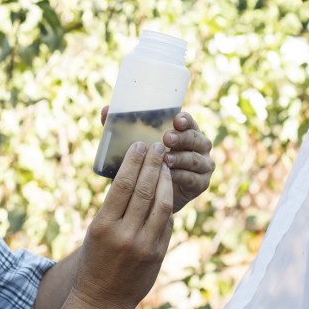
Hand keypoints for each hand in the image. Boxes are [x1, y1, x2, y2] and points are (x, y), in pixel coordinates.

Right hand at [72, 141, 172, 308]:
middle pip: (144, 190)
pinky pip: (166, 223)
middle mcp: (125, 235)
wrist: (102, 299)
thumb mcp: (96, 230)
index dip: (134, 161)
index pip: (122, 185)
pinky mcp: (158, 254)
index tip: (139, 145)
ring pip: (162, 204)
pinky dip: (166, 204)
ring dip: (165, 181)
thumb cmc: (95, 259)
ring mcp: (145, 246)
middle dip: (152, 165)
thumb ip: (115, 207)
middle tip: (156, 146)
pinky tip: (166, 191)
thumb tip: (135, 176)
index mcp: (104, 225)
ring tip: (165, 165)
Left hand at [100, 107, 214, 212]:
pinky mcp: (202, 183)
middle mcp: (198, 145)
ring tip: (166, 159)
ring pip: (196, 158)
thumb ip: (120, 128)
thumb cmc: (144, 164)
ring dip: (182, 158)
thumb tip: (105, 110)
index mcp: (185, 131)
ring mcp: (203, 164)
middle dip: (182, 137)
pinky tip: (170, 176)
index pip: (188, 121)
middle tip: (167, 138)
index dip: (184, 120)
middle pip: (196, 138)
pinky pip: (195, 178)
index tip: (175, 120)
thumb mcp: (132, 146)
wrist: (151, 198)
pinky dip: (182, 176)